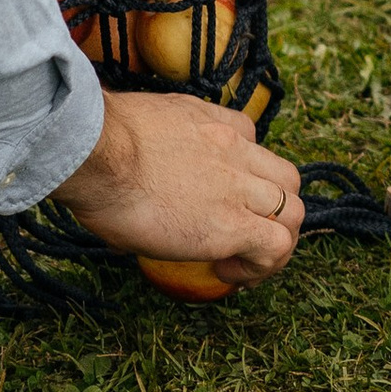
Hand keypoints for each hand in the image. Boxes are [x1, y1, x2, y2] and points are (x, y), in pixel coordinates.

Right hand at [51, 89, 304, 284]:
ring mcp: (237, 186)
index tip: (218, 197)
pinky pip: (276, 246)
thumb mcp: (134, 129)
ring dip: (276, 239)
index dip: (242, 172)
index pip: (250, 138)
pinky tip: (227, 271)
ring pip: (294, 211)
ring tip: (243, 259)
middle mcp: (232, 148)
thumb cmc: (97, 146)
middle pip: (285, 177)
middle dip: (273, 209)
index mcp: (208, 120)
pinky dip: (262, 264)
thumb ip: (149, 147)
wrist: (98, 155)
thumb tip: (130, 176)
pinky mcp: (232, 225)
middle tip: (242, 233)